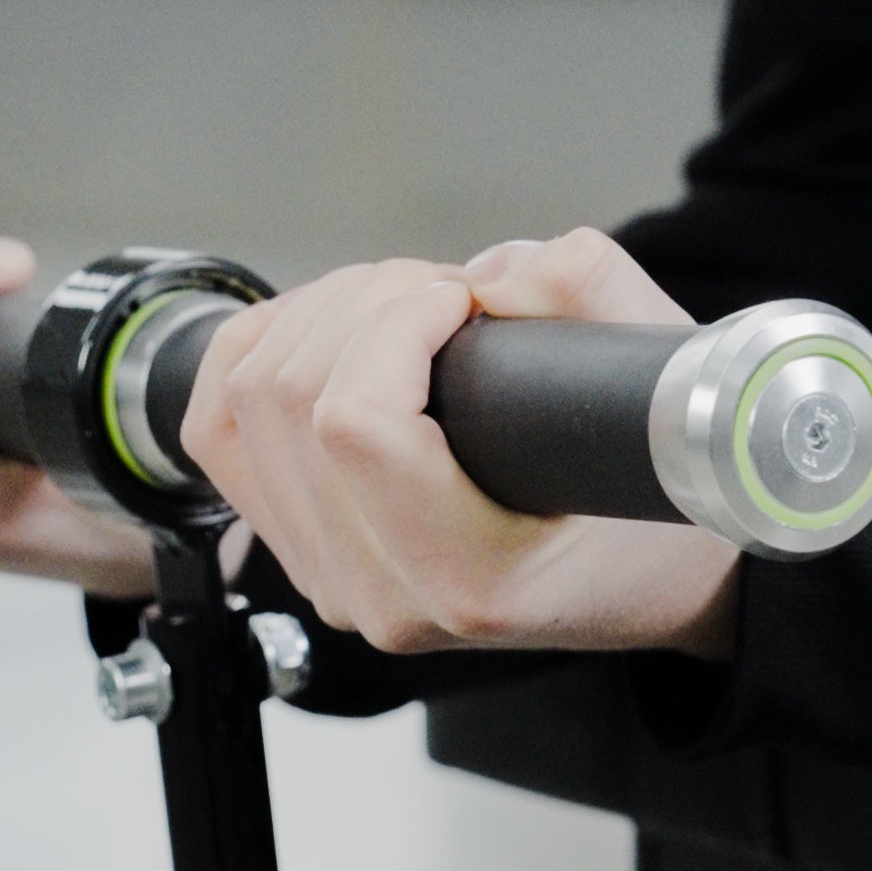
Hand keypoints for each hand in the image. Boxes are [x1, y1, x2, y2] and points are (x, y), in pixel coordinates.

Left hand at [184, 227, 739, 659]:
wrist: (650, 572)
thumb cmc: (652, 491)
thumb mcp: (654, 378)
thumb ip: (582, 295)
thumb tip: (482, 274)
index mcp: (467, 580)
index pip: (354, 423)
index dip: (397, 320)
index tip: (462, 299)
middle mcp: (385, 596)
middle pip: (286, 402)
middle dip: (360, 306)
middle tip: (438, 293)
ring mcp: (333, 584)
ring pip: (243, 407)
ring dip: (313, 320)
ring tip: (396, 308)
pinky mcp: (305, 555)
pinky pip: (217, 437)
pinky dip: (253, 357)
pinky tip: (322, 331)